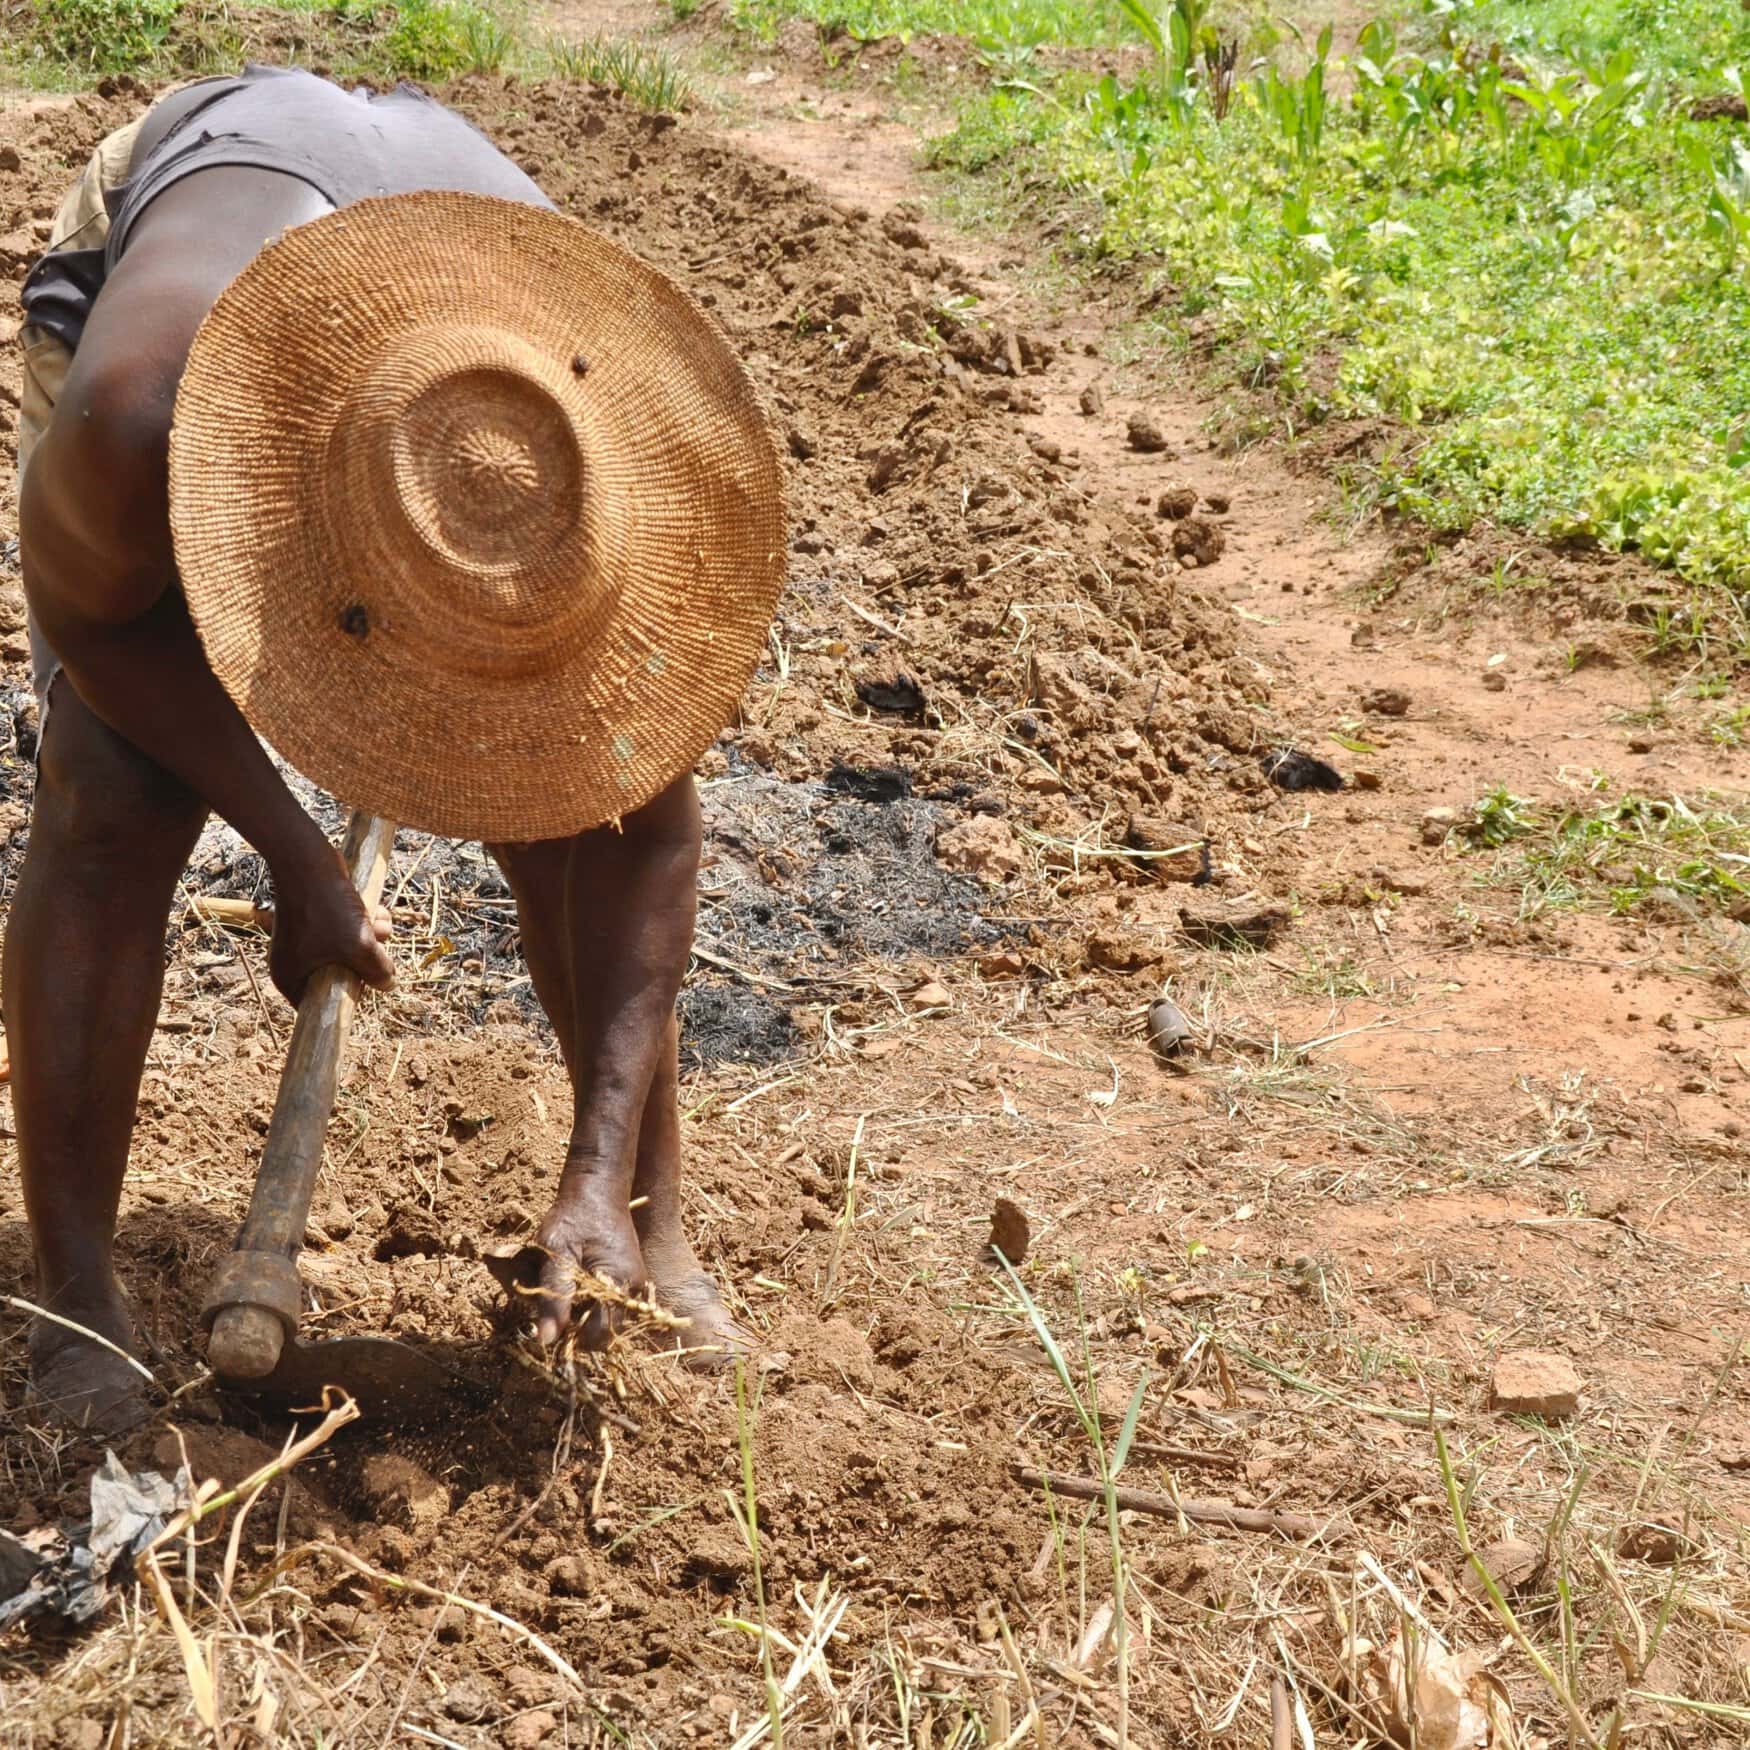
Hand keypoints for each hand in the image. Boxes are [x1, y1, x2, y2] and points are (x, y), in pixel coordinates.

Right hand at [266, 845, 393, 1005]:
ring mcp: (307, 941)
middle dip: (366, 958)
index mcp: (291, 979)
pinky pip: (348, 931)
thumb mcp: (359, 947)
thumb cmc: (327, 909)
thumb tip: (388, 985)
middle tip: (373, 943)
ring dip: (371, 936)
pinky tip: (375, 909)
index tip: (366, 981)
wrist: (309, 861)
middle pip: (344, 976)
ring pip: (351, 950)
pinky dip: (364, 922)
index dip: (351, 993)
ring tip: (374, 921)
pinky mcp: (320, 921)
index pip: (325, 1003)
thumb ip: (377, 971)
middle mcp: (296, 963)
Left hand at [498, 1178, 647, 1346]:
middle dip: (576, 1323)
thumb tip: (546, 1340)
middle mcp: (633, 1289)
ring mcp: (633, 1283)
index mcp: (619, 1284)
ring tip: (563, 1286)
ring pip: (604, 1317)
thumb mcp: (557, 1254)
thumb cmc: (575, 1217)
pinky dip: (588, 1298)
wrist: (598, 1188)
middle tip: (553, 1299)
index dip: (572, 1336)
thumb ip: (554, 1297)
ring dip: (581, 1310)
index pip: (599, 1336)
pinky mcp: (627, 1277)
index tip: (550, 1320)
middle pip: (603, 1330)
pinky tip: (574, 1280)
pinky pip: (607, 1302)